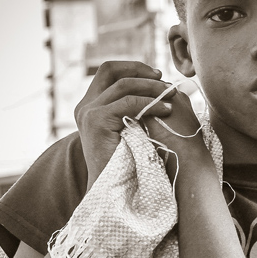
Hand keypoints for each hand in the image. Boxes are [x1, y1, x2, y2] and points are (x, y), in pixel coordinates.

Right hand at [74, 61, 174, 188]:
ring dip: (151, 88)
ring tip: (171, 96)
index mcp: (91, 105)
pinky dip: (150, 103)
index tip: (158, 75)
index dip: (133, 68)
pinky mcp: (95, 121)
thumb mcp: (132, 127)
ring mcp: (88, 112)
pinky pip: (127, 102)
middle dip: (140, 70)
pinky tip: (166, 110)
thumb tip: (164, 87)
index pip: (108, 71)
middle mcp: (85, 106)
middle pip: (109, 69)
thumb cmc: (129, 162)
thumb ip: (136, 107)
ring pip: (123, 84)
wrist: (115, 189)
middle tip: (165, 81)